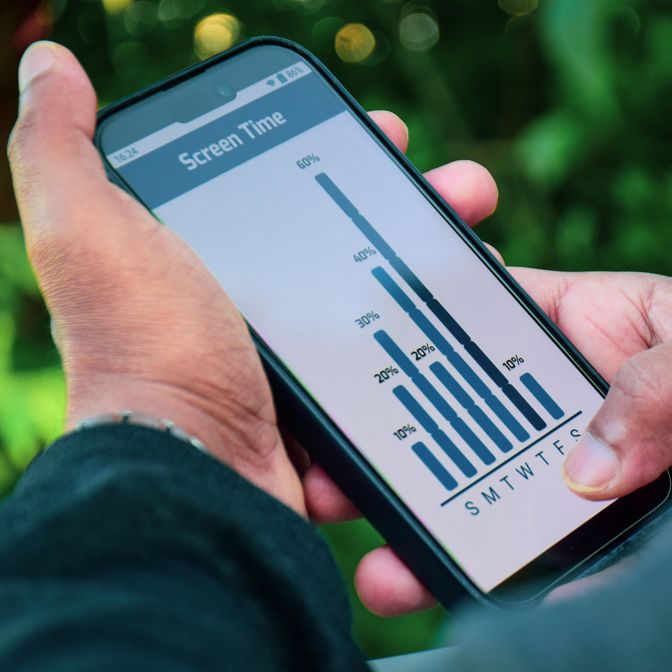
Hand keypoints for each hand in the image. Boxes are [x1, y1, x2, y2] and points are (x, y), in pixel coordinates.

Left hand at [8, 43, 496, 517]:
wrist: (198, 472)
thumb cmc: (144, 350)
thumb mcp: (89, 236)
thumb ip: (61, 151)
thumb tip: (53, 67)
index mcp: (209, 263)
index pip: (292, 191)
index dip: (344, 155)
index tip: (391, 134)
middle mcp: (255, 312)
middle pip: (357, 245)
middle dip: (419, 210)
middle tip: (467, 190)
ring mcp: (300, 369)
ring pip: (391, 309)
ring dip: (442, 279)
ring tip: (486, 254)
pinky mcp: (336, 419)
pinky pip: (400, 372)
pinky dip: (436, 348)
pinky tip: (473, 325)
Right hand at [309, 275, 671, 614]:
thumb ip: (671, 379)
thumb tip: (581, 458)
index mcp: (610, 329)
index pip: (498, 312)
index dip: (429, 319)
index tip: (363, 342)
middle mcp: (588, 408)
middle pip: (471, 416)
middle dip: (400, 438)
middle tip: (339, 464)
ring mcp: (593, 487)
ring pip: (491, 498)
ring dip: (430, 522)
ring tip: (382, 555)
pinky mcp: (610, 558)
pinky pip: (542, 572)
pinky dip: (496, 588)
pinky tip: (448, 595)